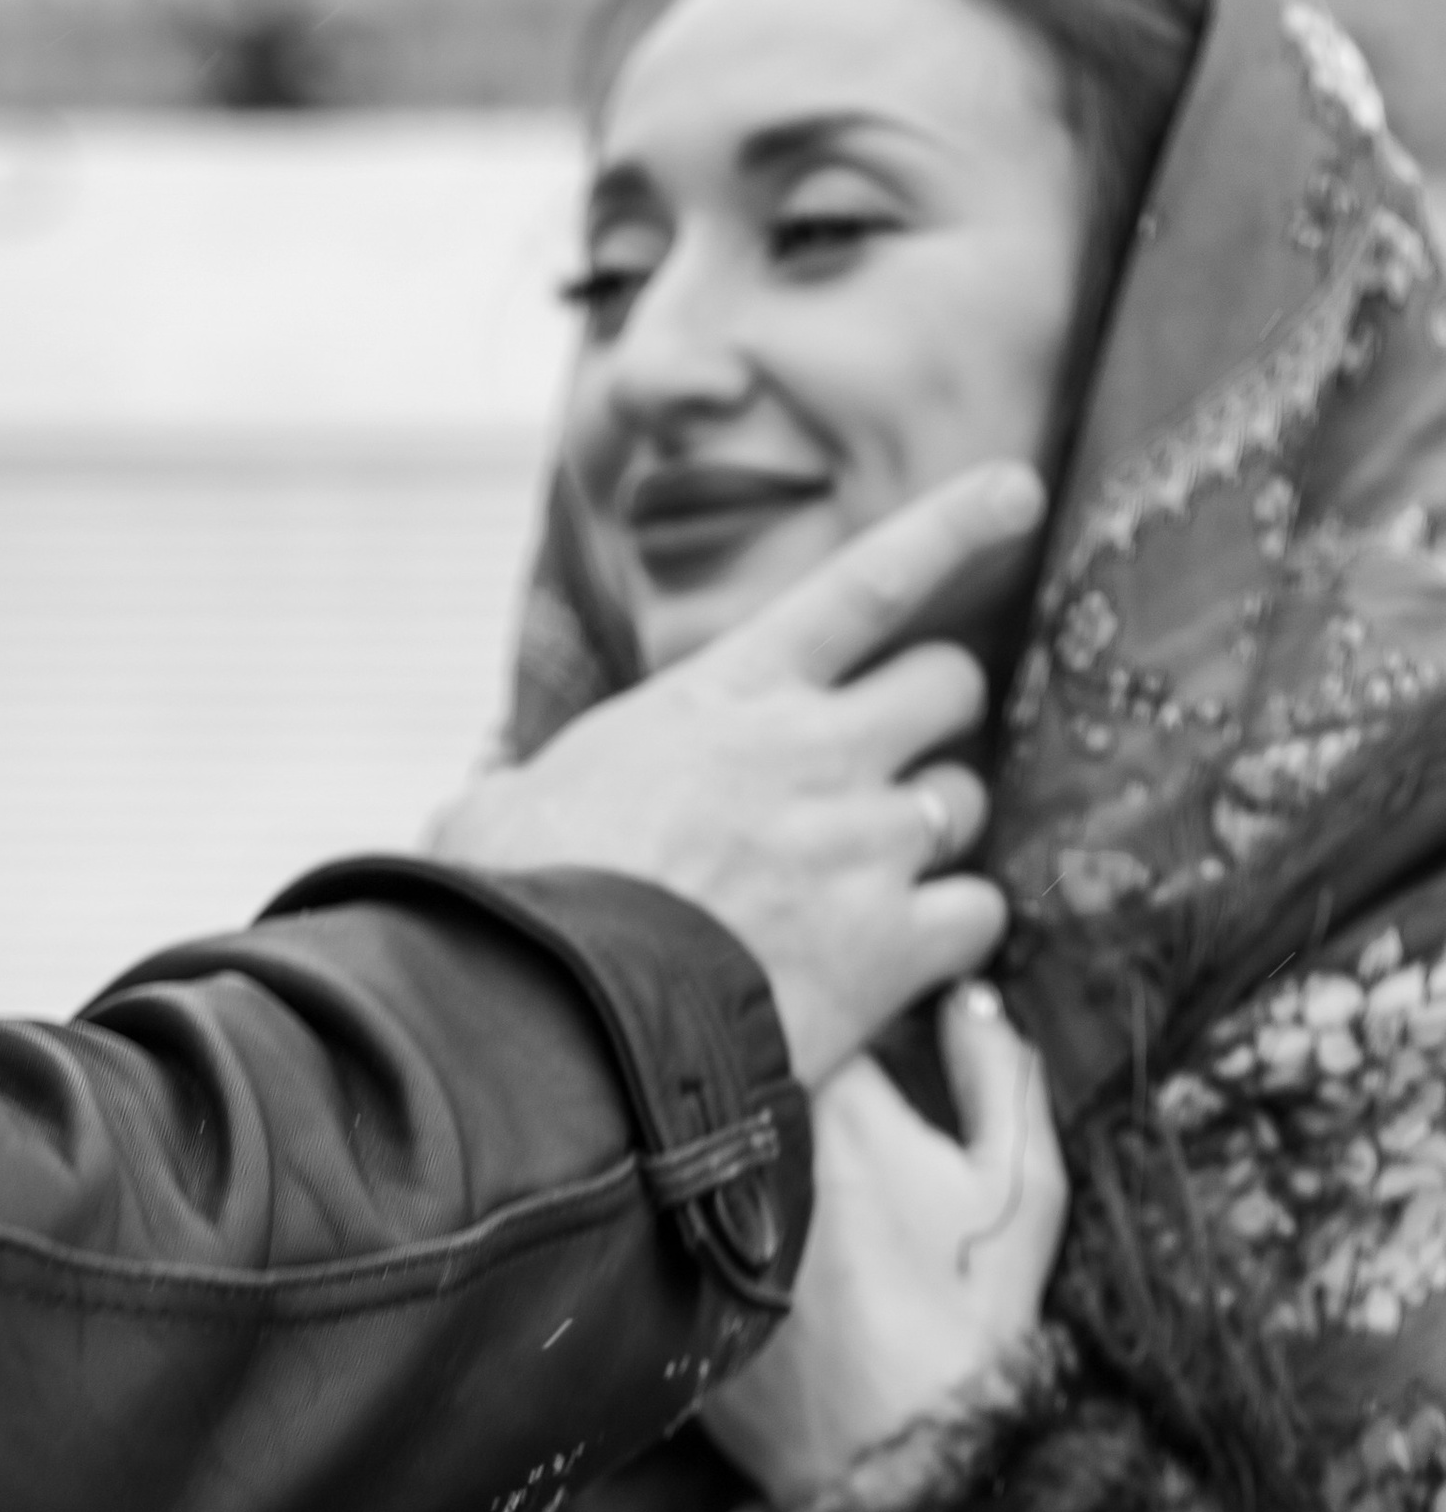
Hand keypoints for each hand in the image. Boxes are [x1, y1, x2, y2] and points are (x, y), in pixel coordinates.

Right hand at [430, 459, 1045, 1085]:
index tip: (1017, 494)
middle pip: (949, 686)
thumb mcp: (504, 806)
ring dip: (933, 831)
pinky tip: (906, 957)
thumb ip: (531, 780)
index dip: (952, 526)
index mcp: (728, 692)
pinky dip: (952, 931)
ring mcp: (865, 844)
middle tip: (888, 765)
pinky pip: (978, 913)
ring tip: (872, 879)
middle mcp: (817, 749)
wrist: (559, 1017)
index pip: (867, 580)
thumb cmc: (516, 906)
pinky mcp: (890, 946)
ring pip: (966, 799)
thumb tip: (494, 794)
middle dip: (931, 718)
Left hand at [702, 982, 1068, 1508]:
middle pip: (743, 1062)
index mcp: (838, 1104)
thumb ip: (1001, 1072)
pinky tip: (737, 1242)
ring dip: (732, 1137)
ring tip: (789, 1183)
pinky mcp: (663, 1274)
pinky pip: (671, 1214)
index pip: (815, 998)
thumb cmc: (971, 1321)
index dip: (836, 999)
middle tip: (820, 1096)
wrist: (899, 1462)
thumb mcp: (1019, 1189)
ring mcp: (696, 1208)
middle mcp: (750, 1143)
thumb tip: (972, 997)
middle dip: (778, 1062)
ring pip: (700, 1137)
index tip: (858, 1018)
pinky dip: (695, 1212)